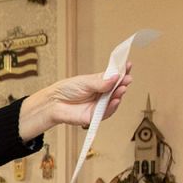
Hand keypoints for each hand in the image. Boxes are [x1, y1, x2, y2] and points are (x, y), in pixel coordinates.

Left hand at [17, 62, 132, 140]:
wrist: (53, 103)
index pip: (114, 77)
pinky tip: (115, 100)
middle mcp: (101, 94)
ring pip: (114, 101)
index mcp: (100, 83)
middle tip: (127, 79)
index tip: (129, 65)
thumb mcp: (85, 81)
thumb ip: (101, 82)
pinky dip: (112, 107)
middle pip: (116, 89)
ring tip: (122, 88)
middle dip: (123, 84)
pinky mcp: (95, 116)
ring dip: (119, 95)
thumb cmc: (66, 90)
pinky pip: (106, 113)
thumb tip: (115, 77)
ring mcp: (99, 105)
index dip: (122, 72)